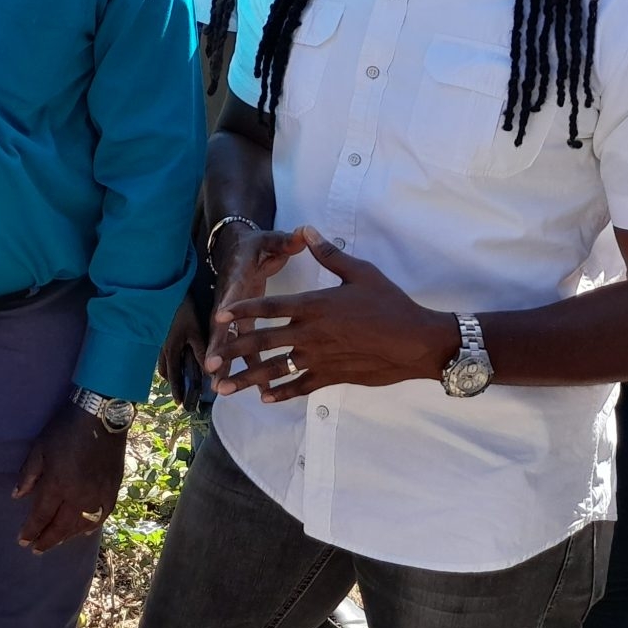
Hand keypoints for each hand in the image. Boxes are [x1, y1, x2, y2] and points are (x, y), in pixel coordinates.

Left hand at [13, 403, 122, 554]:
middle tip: (36, 549)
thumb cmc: (65, 429)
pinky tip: (83, 532)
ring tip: (55, 542)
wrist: (101, 416)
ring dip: (66, 537)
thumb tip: (17, 496)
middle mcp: (79, 496)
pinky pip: (102, 517)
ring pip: (81, 526)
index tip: (22, 541)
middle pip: (61, 526)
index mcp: (58, 485)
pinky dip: (91, 527)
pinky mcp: (113, 490)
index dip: (31, 530)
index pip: (41, 516)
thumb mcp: (40, 448)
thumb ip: (29, 474)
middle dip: (47, 540)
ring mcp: (98, 495)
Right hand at [158, 298, 206, 406]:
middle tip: (180, 389)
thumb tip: (208, 374)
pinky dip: (169, 355)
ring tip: (180, 373)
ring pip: (162, 360)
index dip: (177, 390)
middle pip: (164, 370)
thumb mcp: (195, 331)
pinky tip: (178, 351)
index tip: (180, 403)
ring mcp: (159, 338)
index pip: (173, 377)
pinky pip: (162, 349)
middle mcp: (162, 347)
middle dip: (172, 381)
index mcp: (171, 351)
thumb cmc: (182, 310)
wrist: (165, 289)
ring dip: (170, 368)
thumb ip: (201, 352)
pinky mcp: (160, 329)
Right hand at [198, 220, 305, 384]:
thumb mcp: (269, 240)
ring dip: (227, 365)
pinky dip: (248, 368)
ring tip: (221, 389)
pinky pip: (246, 349)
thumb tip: (302, 233)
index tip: (220, 321)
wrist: (239, 250)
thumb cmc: (256, 246)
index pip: (231, 294)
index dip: (227, 307)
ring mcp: (238, 316)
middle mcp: (233, 301)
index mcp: (239, 280)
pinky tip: (253, 390)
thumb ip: (284, 240)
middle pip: (223, 326)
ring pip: (232, 343)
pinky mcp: (246, 325)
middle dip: (217, 346)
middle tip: (211, 367)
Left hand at [208, 227, 454, 400]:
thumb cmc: (389, 303)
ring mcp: (320, 358)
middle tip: (212, 360)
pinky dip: (282, 392)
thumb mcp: (360, 272)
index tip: (221, 316)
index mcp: (314, 305)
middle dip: (234, 350)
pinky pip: (301, 386)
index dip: (243, 311)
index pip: (269, 308)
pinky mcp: (333, 376)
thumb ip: (329, 254)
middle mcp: (311, 333)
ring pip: (276, 370)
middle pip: (263, 341)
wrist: (416, 340)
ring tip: (224, 388)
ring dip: (248, 379)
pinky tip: (265, 397)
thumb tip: (307, 230)